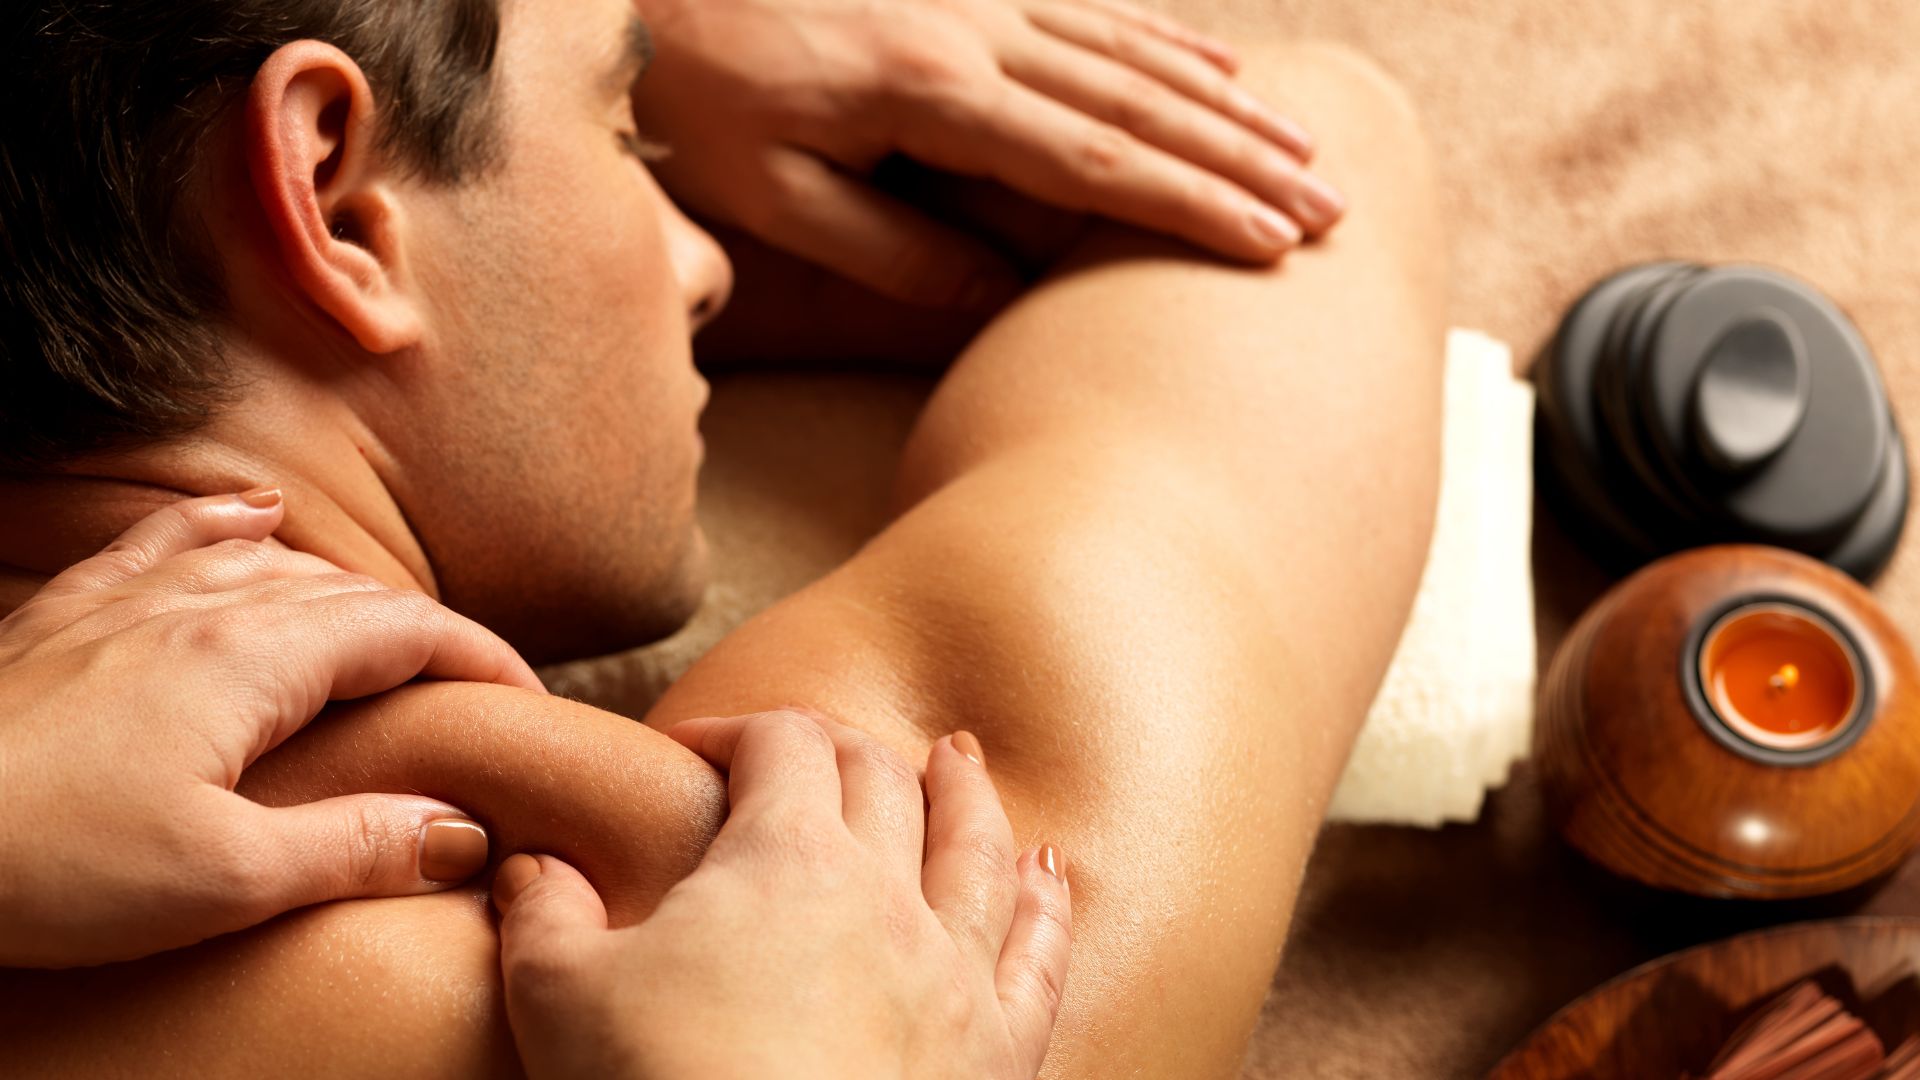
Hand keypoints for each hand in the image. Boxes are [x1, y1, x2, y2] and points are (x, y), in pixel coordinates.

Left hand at [0, 491, 544, 967]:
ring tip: (389, 634)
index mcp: (255, 659)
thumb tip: (467, 830)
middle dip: (429, 634)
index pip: (409, 632)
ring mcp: (129, 601)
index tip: (529, 703)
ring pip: (270, 564)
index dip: (483, 659)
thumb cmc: (47, 865)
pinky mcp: (67, 617)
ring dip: (346, 595)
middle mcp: (202, 607)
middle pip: (352, 594)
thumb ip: (358, 845)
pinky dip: (223, 527)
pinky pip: (165, 541)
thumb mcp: (225, 879)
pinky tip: (250, 519)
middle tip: (473, 692)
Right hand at [494, 710, 1072, 1078]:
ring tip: (957, 760)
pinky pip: (1040, 952)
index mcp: (787, 859)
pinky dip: (1048, 902)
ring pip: (978, 846)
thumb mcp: (560, 998)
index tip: (695, 750)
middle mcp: (887, 895)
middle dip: (843, 749)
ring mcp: (957, 970)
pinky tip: (1050, 873)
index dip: (739, 729)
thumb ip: (545, 915)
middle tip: (816, 748)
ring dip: (965, 793)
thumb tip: (531, 865)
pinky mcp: (1000, 1048)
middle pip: (881, 779)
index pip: (784, 744)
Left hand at [632, 0, 1344, 309]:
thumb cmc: (695, 100)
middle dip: (1241, 159)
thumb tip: (998, 294)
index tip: (1268, 243)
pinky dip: (1166, 42)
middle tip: (1329, 208)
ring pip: (1130, 51)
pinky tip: (1220, 65)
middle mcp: (973, 32)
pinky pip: (1091, 10)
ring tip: (1308, 147)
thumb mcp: (767, 193)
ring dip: (1226, 102)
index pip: (1088, 160)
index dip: (1186, 204)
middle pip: (1137, 102)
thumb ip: (886, 247)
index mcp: (928, 92)